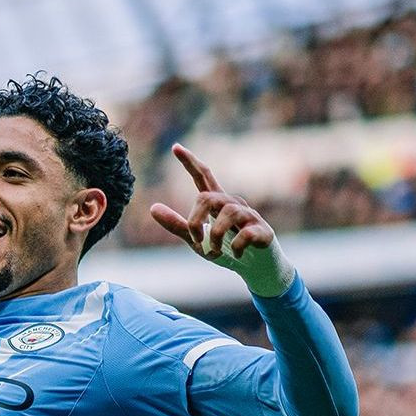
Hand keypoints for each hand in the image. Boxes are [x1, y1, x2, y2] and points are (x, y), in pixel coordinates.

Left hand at [150, 144, 294, 296]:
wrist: (256, 268)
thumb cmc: (226, 249)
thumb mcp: (197, 239)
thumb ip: (177, 224)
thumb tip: (152, 208)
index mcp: (217, 204)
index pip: (203, 176)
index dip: (189, 162)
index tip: (175, 147)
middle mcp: (233, 203)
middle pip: (207, 198)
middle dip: (195, 221)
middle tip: (196, 241)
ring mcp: (250, 216)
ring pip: (227, 214)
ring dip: (214, 237)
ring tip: (215, 252)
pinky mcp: (263, 231)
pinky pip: (245, 234)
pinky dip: (235, 248)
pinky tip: (236, 254)